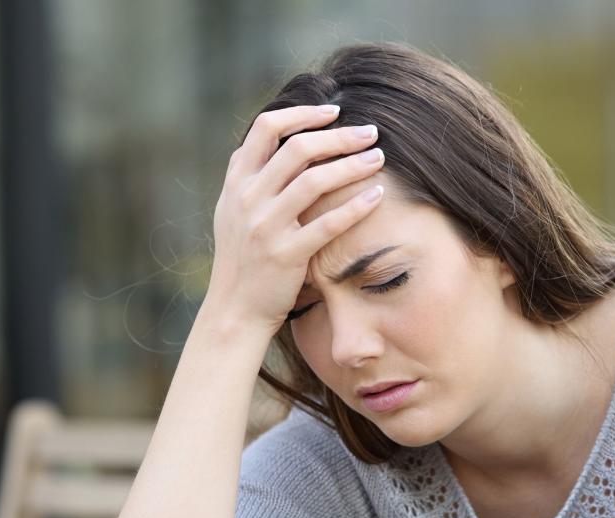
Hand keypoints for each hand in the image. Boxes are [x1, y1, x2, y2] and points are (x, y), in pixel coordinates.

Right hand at [206, 103, 385, 334]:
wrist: (234, 309)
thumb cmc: (243, 258)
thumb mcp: (234, 211)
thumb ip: (254, 176)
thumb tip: (284, 139)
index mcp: (236, 182)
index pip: (266, 127)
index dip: (302, 113)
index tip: (333, 111)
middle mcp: (247, 199)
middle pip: (297, 148)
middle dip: (338, 135)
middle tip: (370, 132)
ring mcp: (265, 227)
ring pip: (314, 181)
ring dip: (352, 164)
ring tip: (379, 158)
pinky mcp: (286, 255)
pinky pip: (327, 224)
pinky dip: (356, 206)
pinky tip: (377, 196)